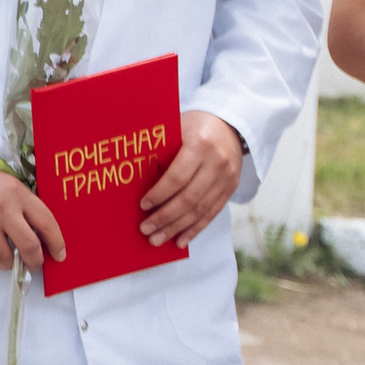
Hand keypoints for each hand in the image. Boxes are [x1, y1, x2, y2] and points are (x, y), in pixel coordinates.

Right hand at [0, 159, 66, 271]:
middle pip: (29, 245)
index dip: (56, 242)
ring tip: (8, 261)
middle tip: (34, 264)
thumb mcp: (4, 182)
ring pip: (6, 256)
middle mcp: (2, 207)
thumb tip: (38, 232)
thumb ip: (21, 202)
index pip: (46, 222)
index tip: (59, 254)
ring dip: (10, 264)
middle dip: (35, 261)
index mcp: (16, 192)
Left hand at [138, 110, 243, 247]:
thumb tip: (133, 178)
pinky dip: (195, 229)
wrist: (228, 124)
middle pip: (189, 198)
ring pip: (200, 210)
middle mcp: (217, 163)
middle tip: (146, 230)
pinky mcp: (231, 188)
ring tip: (157, 239)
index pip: (178, 177)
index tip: (143, 206)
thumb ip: (161, 151)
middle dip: (165, 217)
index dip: (160, 194)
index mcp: (200, 145)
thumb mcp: (176, 129)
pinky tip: (181, 240)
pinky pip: (212, 213)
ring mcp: (227, 178)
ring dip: (177, 228)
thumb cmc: (192, 127)